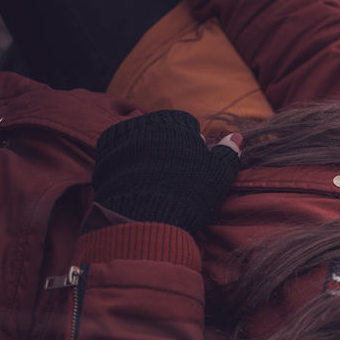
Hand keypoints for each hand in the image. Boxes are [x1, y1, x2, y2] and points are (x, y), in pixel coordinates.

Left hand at [92, 110, 240, 234]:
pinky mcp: (103, 154)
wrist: (145, 218)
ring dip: (148, 155)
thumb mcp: (217, 175)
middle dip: (169, 147)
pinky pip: (121, 154)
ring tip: (156, 182)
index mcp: (175, 122)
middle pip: (162, 131)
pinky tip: (138, 183)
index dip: (193, 146)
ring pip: (141, 141)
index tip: (193, 167)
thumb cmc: (189, 194)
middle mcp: (146, 122)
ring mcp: (121, 136)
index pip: (188, 126)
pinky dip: (129, 164)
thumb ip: (228, 152)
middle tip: (175, 176)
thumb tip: (236, 136)